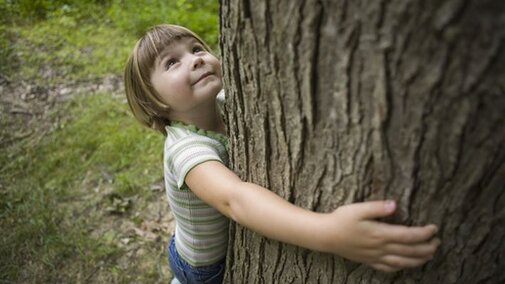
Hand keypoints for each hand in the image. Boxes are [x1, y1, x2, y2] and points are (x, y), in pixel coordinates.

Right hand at [321, 200, 439, 271]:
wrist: (325, 235)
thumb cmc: (341, 219)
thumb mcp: (357, 209)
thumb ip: (377, 207)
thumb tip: (395, 204)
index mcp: (380, 234)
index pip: (409, 236)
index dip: (424, 234)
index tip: (434, 228)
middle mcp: (380, 248)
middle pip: (410, 251)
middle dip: (427, 248)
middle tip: (438, 242)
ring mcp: (375, 256)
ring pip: (402, 262)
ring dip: (419, 260)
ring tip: (429, 255)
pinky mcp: (369, 261)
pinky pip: (389, 268)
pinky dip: (401, 267)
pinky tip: (406, 265)